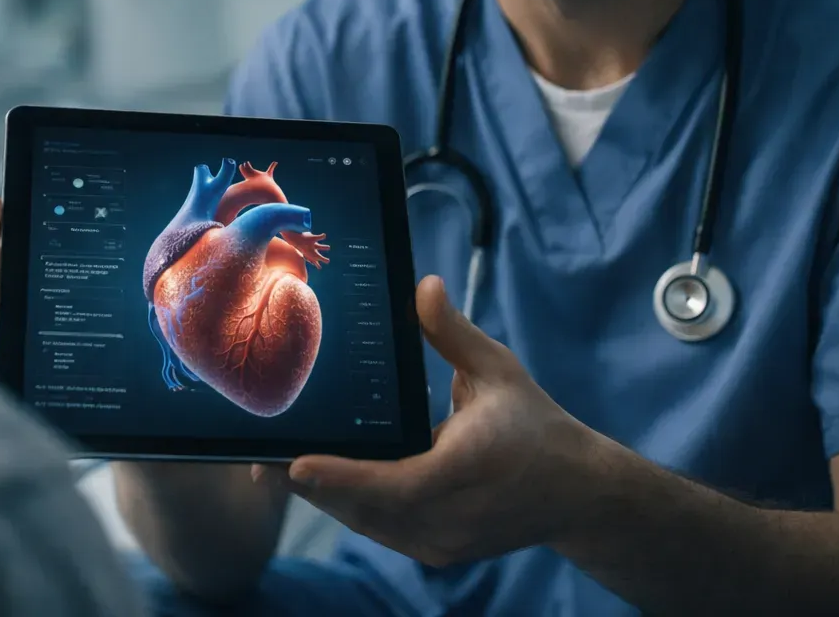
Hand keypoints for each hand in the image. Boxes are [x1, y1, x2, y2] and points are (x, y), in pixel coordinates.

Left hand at [260, 276, 593, 566]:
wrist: (578, 493)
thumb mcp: (498, 370)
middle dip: (311, 487)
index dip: (340, 478)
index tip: (295, 465)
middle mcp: (451, 517)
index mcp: (465, 470)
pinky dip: (352, 510)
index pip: (393, 484)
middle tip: (259, 462)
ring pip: (368, 526)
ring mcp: (444, 543)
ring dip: (325, 501)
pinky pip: (382, 532)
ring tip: (276, 472)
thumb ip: (453, 333)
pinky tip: (321, 488)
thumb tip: (423, 286)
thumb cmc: (537, 426)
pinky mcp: (439, 552)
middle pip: (365, 511)